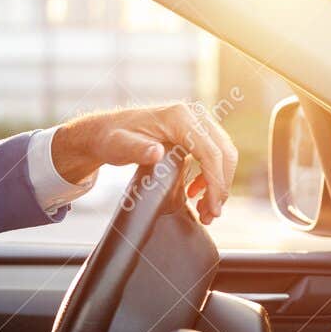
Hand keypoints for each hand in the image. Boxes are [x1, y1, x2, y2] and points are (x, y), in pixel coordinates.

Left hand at [51, 102, 238, 224]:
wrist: (107, 130)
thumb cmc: (112, 138)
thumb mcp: (119, 146)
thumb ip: (136, 150)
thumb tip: (156, 153)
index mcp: (180, 118)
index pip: (210, 152)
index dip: (216, 182)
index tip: (212, 209)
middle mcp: (194, 115)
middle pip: (223, 153)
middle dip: (221, 187)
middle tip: (210, 216)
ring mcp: (197, 122)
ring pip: (222, 155)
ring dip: (218, 184)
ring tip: (205, 211)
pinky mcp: (195, 132)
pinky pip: (213, 154)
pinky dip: (211, 176)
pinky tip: (195, 192)